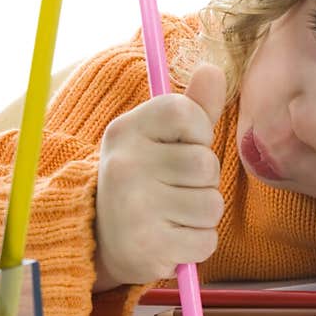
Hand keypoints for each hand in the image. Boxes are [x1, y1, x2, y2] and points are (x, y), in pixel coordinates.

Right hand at [94, 64, 226, 289]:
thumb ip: (192, 108)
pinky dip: (197, 243)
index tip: (183, 147)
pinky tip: (172, 238)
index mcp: (127, 130)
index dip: (199, 132)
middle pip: (207, 165)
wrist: (102, 241)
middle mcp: (125, 164)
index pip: (187, 112)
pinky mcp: (147, 246)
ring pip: (212, 205)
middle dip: (203, 181)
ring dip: (203, 215)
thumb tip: (214, 70)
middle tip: (174, 189)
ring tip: (173, 214)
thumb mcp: (159, 139)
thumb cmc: (144, 181)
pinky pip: (207, 241)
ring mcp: (134, 207)